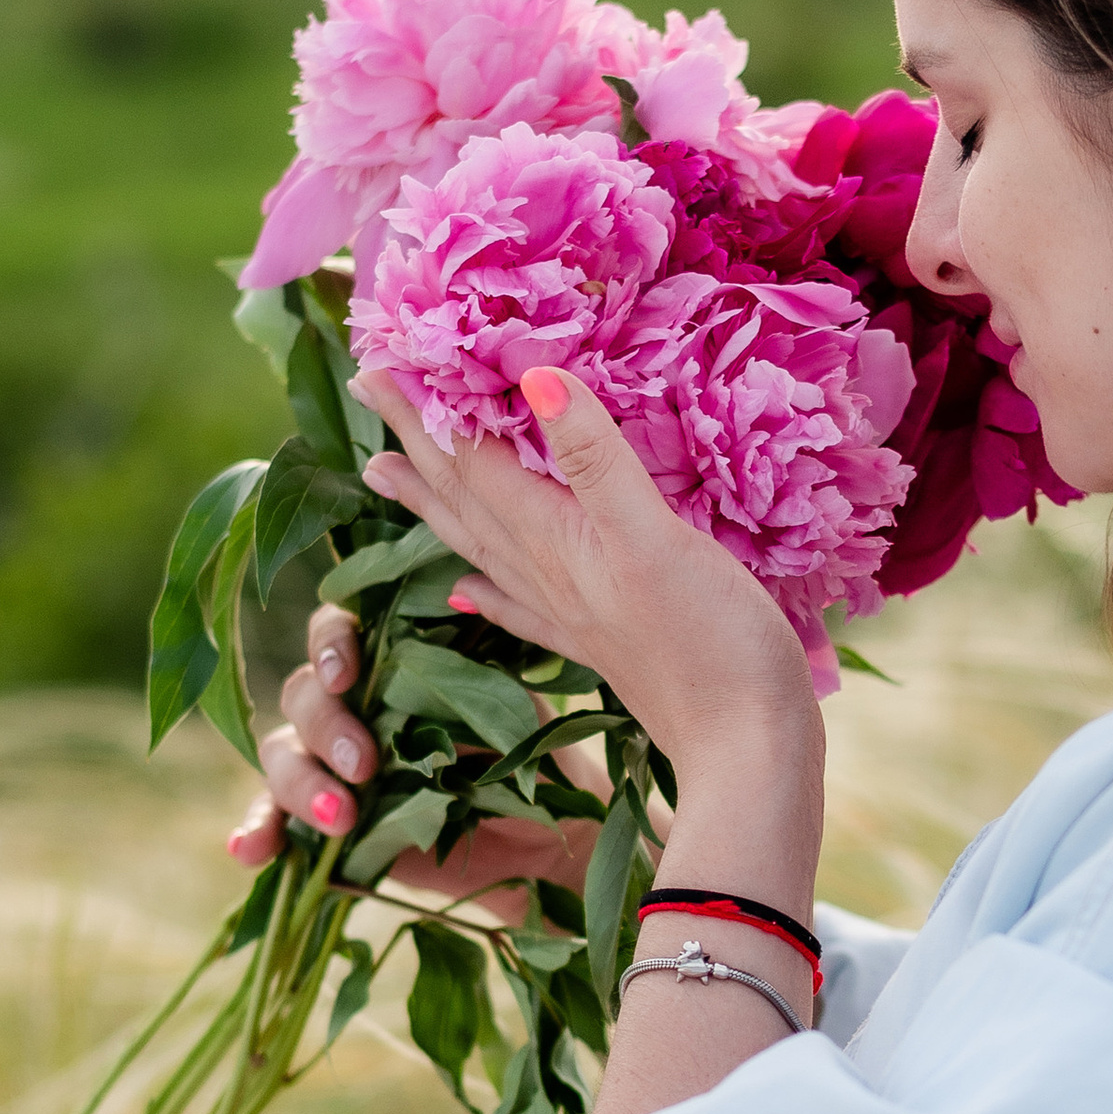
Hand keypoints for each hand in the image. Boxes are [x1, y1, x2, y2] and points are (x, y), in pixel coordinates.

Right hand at [225, 596, 602, 916]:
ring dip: (299, 783)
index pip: (335, 631)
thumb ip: (473, 666)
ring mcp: (329, 765)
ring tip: (340, 817)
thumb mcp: (508, 706)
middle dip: (326, 730)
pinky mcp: (323, 821)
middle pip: (302, 697)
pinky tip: (247, 851)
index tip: (346, 677)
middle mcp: (349, 706)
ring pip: (281, 755)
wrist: (541, 835)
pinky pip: (274, 821)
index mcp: (389, 662)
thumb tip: (458, 606)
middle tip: (364, 767)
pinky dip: (257, 832)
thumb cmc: (527, 754)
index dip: (330, 646)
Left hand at [357, 367, 821, 799]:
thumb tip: (536, 378)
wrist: (748, 753)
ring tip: (383, 475)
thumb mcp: (656, 538)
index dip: (426, 410)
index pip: (471, 462)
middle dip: (413, 443)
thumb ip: (596, 460)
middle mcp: (549, 576)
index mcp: (555, 542)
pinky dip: (488, 590)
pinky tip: (466, 592)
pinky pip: (521, 607)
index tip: (377, 360)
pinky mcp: (600, 648)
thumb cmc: (714, 645)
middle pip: (462, 499)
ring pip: (480, 546)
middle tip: (365, 390)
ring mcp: (571, 615)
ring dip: (433, 505)